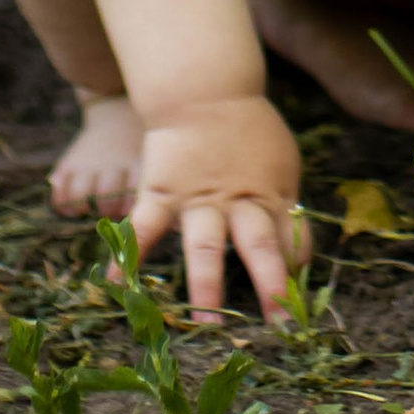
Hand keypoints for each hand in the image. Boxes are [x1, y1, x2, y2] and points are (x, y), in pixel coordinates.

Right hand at [128, 93, 303, 321]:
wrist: (207, 90)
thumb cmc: (249, 130)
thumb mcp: (281, 162)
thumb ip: (284, 203)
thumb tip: (296, 250)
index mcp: (270, 194)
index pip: (292, 237)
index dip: (298, 269)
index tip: (300, 305)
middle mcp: (238, 201)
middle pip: (258, 244)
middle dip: (269, 284)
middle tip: (278, 323)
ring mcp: (198, 199)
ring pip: (204, 244)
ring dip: (206, 284)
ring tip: (206, 321)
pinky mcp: (163, 192)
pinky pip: (144, 225)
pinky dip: (129, 253)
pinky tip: (114, 283)